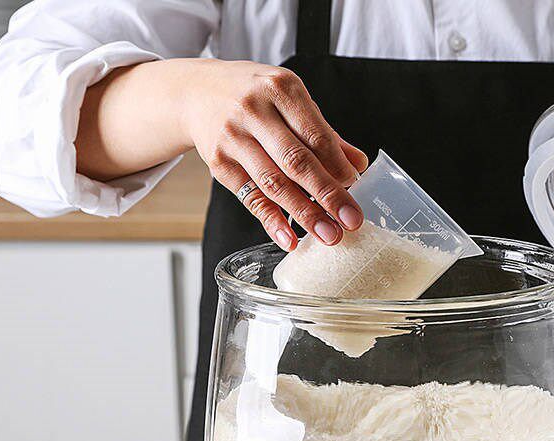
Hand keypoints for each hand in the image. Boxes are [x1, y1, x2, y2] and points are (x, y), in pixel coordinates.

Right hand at [181, 59, 367, 250]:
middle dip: (327, 194)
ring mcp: (233, 138)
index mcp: (280, 89)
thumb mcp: (289, 100)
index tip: (356, 188)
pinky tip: (289, 238)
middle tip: (350, 221)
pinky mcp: (219, 164)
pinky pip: (250, 198)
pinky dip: (271, 221)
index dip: (337, 165)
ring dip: (304, 213)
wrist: (195, 92)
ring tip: (328, 235)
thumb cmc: (253, 97)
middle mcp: (254, 111)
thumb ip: (323, 132)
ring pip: (273, 183)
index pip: (315, 134)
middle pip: (296, 161)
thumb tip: (358, 164)